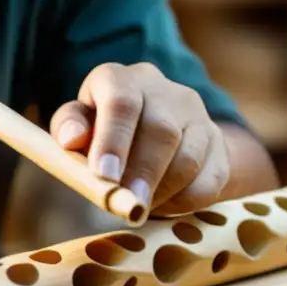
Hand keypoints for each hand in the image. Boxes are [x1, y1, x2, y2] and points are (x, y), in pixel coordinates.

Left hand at [49, 62, 229, 214]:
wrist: (151, 133)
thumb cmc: (100, 130)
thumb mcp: (78, 123)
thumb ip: (69, 127)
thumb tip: (71, 139)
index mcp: (122, 79)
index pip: (122, 101)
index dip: (113, 139)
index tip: (103, 176)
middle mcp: (163, 89)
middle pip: (161, 130)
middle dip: (143, 173)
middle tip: (128, 204)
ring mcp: (195, 114)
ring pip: (188, 156)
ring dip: (163, 190)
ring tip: (139, 207)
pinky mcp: (217, 142)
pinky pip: (210, 178)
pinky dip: (185, 200)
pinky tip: (163, 204)